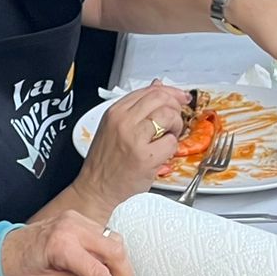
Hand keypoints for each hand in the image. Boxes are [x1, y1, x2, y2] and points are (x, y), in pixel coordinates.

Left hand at [0, 211, 137, 275]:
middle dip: (122, 274)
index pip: (98, 272)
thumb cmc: (16, 272)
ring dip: (115, 262)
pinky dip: (106, 252)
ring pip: (112, 240)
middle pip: (114, 249)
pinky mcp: (77, 218)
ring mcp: (76, 218)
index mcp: (61, 245)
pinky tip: (96, 266)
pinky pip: (102, 234)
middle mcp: (72, 226)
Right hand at [73, 83, 195, 216]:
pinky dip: (172, 147)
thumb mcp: (114, 127)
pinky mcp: (145, 157)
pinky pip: (171, 142)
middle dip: (175, 107)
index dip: (170, 92)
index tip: (180, 98)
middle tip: (174, 121)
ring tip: (168, 137)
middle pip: (161, 98)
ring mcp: (134, 138)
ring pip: (169, 116)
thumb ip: (137, 107)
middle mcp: (123, 121)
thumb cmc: (105, 163)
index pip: (150, 91)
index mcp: (115, 112)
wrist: (96, 190)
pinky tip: (162, 153)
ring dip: (175, 126)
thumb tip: (158, 85)